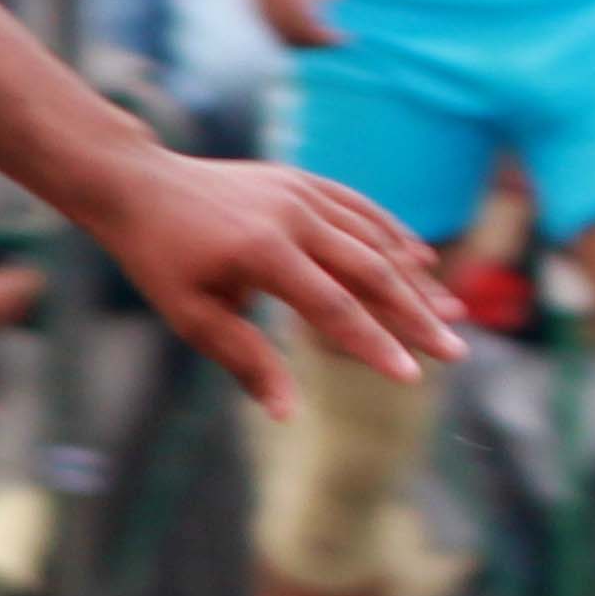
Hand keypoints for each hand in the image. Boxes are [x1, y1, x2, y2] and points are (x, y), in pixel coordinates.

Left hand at [82, 150, 461, 415]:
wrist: (139, 185)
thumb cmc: (160, 259)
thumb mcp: (191, 316)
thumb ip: (245, 360)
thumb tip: (286, 415)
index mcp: (262, 252)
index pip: (333, 307)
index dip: (374, 345)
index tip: (411, 377)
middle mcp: (291, 216)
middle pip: (370, 271)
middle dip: (416, 315)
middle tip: (455, 352)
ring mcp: (301, 192)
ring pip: (373, 239)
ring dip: (415, 278)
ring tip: (452, 314)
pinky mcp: (303, 181)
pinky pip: (360, 210)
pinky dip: (394, 236)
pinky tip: (422, 262)